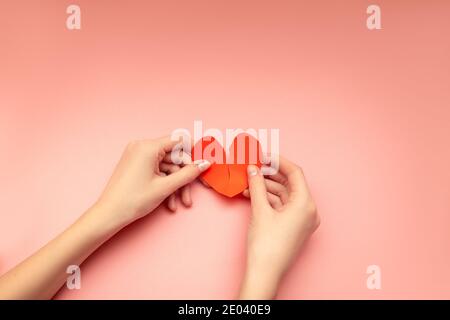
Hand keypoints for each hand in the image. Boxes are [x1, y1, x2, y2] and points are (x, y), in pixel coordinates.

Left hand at [95, 136, 210, 229]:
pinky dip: (165, 184)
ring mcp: (138, 156)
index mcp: (148, 147)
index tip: (206, 159)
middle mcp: (142, 147)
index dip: (194, 151)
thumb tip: (205, 163)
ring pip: (167, 167)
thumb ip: (188, 173)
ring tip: (181, 202)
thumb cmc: (133, 199)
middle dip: (185, 176)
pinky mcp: (136, 165)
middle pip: (174, 157)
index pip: (178, 140)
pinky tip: (169, 202)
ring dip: (176, 184)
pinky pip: (157, 171)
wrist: (110, 214)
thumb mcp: (166, 187)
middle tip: (196, 191)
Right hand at [239, 156, 319, 298]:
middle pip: (289, 184)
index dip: (278, 161)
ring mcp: (301, 220)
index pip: (295, 173)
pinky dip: (268, 199)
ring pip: (284, 195)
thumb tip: (253, 169)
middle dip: (270, 175)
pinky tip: (251, 194)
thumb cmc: (266, 245)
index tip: (264, 155)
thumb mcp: (260, 210)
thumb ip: (257, 186)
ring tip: (247, 182)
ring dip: (266, 188)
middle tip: (253, 166)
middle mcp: (308, 211)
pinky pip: (282, 206)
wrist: (264, 273)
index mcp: (306, 204)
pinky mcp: (293, 227)